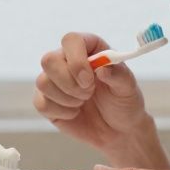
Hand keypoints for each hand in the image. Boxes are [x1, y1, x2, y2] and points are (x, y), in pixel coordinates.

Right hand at [33, 32, 150, 152]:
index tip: (89, 80)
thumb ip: (119, 75)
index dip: (76, 59)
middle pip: (49, 60)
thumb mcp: (128, 88)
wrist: (117, 129)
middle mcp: (67, 60)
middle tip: (88, 94)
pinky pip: (41, 103)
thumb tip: (102, 68)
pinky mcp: (46, 100)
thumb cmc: (123, 103)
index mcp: (88, 48)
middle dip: (69, 83)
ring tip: (84, 102)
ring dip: (67, 98)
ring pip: (43, 82)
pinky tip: (75, 112)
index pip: (71, 40)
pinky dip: (62, 112)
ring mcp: (54, 80)